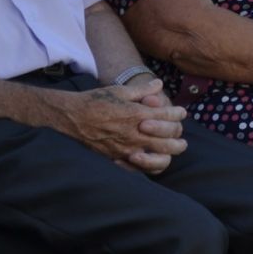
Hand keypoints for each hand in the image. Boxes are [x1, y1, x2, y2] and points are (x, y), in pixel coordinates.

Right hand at [59, 79, 185, 172]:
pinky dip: (151, 164)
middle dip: (178, 133)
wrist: (72, 118)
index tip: (181, 112)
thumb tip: (159, 84)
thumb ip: (143, 89)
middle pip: (170, 139)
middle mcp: (136, 133)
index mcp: (138, 114)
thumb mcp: (120, 90)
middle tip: (180, 131)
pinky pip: (141, 168)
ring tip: (174, 146)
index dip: (178, 113)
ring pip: (161, 157)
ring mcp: (128, 149)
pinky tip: (154, 157)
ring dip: (170, 152)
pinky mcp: (118, 158)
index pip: (169, 116)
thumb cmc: (96, 101)